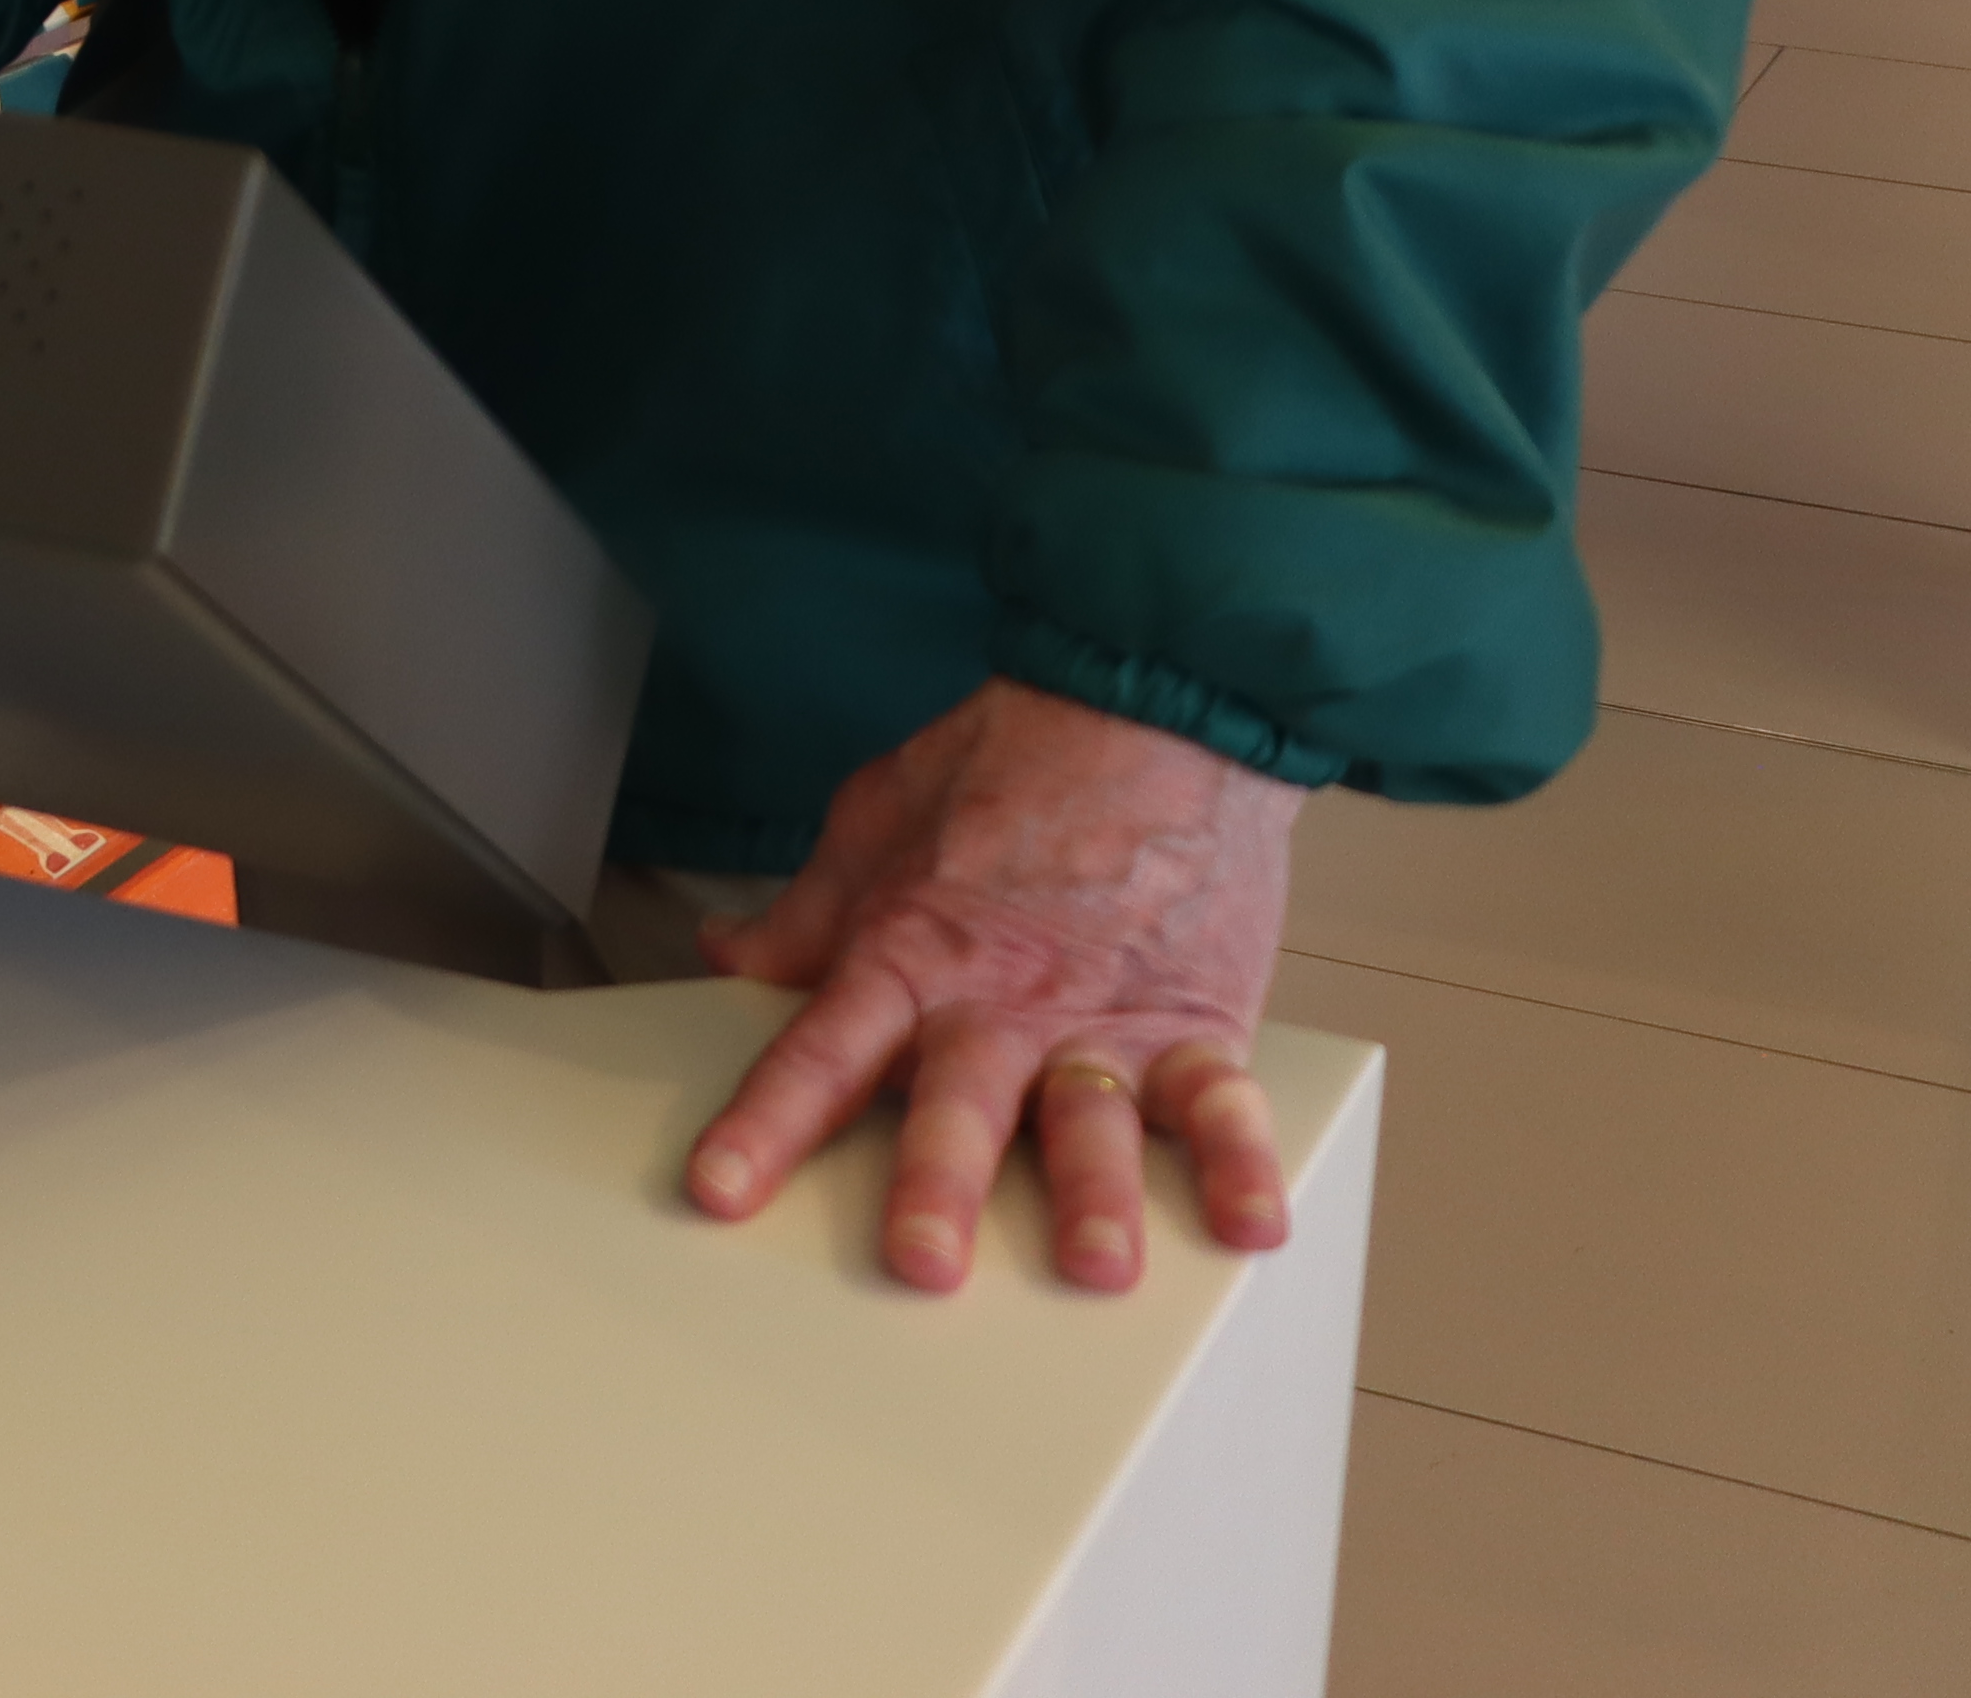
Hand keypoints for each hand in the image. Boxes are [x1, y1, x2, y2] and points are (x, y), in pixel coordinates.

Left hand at [682, 680, 1306, 1295]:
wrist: (1150, 704)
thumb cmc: (1010, 760)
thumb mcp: (874, 817)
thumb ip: (806, 910)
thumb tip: (730, 951)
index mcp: (911, 953)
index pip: (822, 1051)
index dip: (766, 1123)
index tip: (722, 1189)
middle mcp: (1005, 1001)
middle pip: (961, 1106)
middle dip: (938, 1186)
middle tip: (922, 1261)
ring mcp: (1105, 1016)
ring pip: (1092, 1121)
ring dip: (1094, 1195)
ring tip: (1096, 1265)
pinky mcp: (1198, 1018)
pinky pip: (1222, 1101)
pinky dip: (1241, 1162)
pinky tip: (1249, 1223)